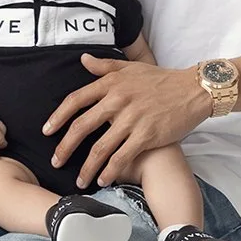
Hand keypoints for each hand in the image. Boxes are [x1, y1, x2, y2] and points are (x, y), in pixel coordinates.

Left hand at [43, 56, 211, 187]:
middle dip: (65, 148)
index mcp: (111, 84)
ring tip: (78, 180)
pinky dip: (110, 171)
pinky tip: (103, 180)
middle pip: (81, 127)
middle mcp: (117, 101)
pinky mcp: (146, 135)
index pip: (75, 100)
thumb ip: (105, 66)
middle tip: (55, 162)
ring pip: (100, 148)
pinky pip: (121, 157)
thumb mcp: (131, 68)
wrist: (193, 90)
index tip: (46, 131)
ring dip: (86, 167)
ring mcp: (132, 119)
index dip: (57, 117)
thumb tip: (82, 59)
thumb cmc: (161, 79)